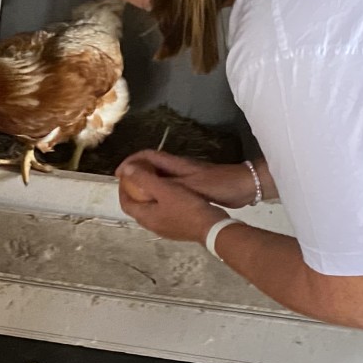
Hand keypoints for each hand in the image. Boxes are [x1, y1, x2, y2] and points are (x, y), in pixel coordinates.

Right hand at [117, 151, 259, 210]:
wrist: (244, 188)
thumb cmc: (217, 185)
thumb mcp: (186, 185)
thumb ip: (160, 181)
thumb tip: (132, 173)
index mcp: (176, 164)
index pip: (146, 156)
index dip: (130, 162)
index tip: (117, 174)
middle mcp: (179, 168)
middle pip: (151, 166)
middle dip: (135, 174)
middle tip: (124, 189)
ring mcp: (187, 177)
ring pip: (160, 178)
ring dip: (147, 184)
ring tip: (136, 198)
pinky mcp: (194, 187)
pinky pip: (170, 188)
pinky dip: (159, 193)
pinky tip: (158, 206)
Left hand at [117, 162, 227, 244]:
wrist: (212, 227)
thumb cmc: (187, 207)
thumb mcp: (165, 189)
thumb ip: (143, 179)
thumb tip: (125, 169)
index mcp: (145, 217)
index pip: (126, 203)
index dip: (122, 189)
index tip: (126, 176)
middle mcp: (152, 226)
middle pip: (137, 207)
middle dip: (135, 192)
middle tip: (140, 177)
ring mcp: (165, 229)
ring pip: (151, 211)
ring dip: (149, 197)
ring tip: (155, 183)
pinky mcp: (177, 229)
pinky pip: (163, 214)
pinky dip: (161, 203)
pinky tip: (171, 194)